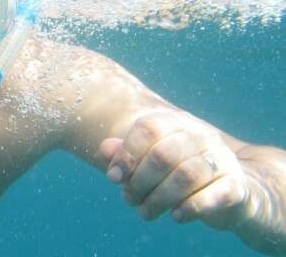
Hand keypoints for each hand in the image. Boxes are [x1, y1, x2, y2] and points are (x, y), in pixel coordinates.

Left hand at [99, 111, 251, 229]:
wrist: (230, 190)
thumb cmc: (177, 173)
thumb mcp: (147, 161)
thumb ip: (124, 154)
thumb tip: (104, 149)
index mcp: (177, 123)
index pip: (147, 129)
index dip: (125, 155)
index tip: (113, 177)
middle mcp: (200, 135)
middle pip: (162, 154)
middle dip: (138, 182)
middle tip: (129, 199)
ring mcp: (221, 158)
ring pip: (184, 176)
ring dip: (158, 199)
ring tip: (146, 212)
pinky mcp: (235, 185)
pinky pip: (212, 195)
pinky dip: (190, 208)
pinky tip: (175, 216)